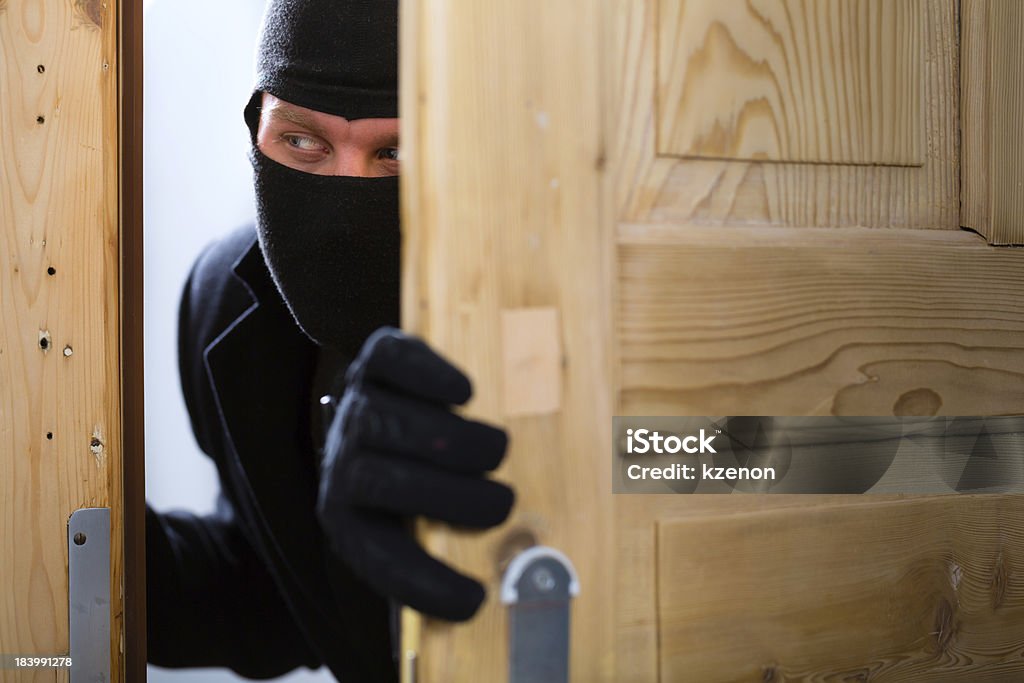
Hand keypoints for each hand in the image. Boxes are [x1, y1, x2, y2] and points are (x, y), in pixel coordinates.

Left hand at [316, 327, 514, 620]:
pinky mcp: (373, 360)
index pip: (378, 560)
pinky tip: (464, 393)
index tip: (475, 599)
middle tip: (502, 503)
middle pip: (382, 482)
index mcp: (348, 519)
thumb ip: (439, 550)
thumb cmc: (406, 481)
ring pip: (391, 423)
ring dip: (453, 441)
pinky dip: (429, 373)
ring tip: (495, 452)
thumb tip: (488, 596)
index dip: (425, 584)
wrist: (367, 414)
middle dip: (450, 497)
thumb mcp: (410, 525)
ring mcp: (355, 406)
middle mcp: (342, 462)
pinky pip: (391, 360)